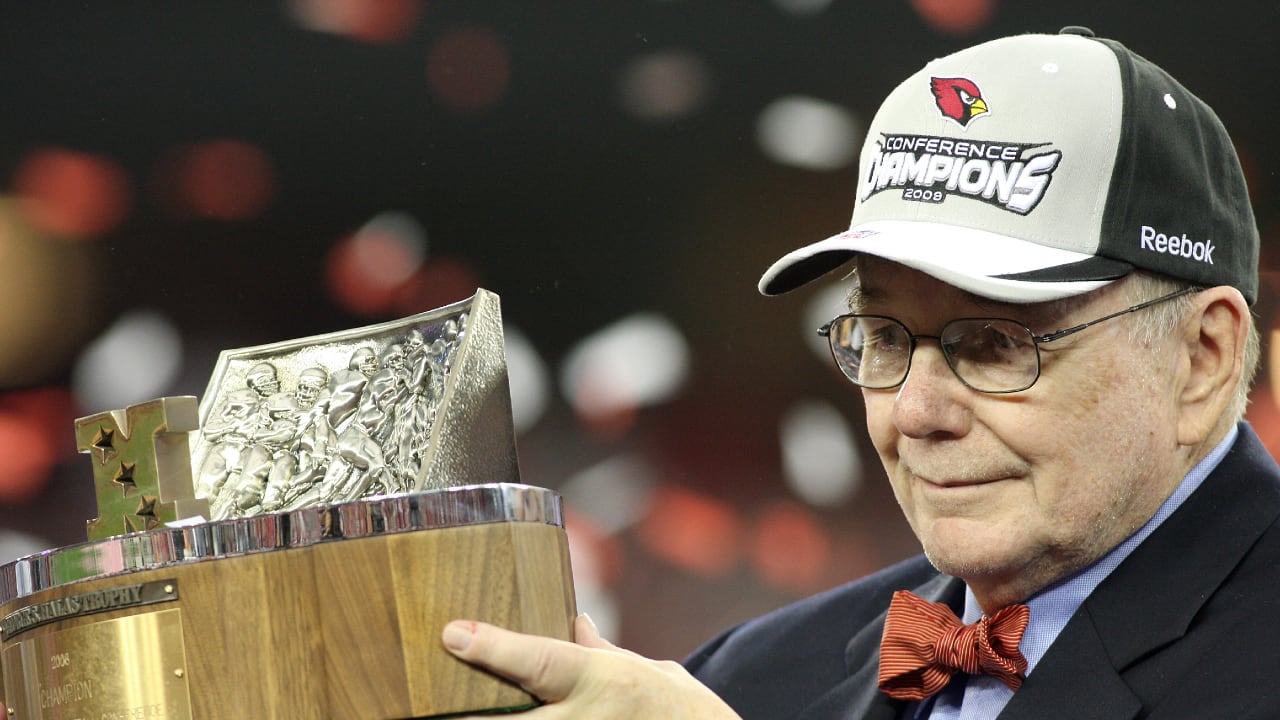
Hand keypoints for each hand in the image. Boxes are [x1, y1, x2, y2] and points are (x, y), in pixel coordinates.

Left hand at [442, 614, 740, 718]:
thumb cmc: (680, 710)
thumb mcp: (646, 670)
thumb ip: (601, 651)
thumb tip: (572, 622)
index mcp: (603, 682)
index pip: (540, 661)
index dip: (494, 646)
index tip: (451, 634)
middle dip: (465, 715)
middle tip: (419, 705)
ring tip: (441, 712)